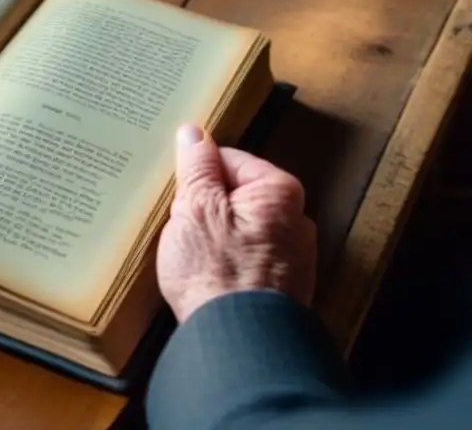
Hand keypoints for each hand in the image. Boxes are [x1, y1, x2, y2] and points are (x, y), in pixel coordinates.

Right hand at [157, 124, 316, 322]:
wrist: (238, 343)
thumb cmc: (216, 273)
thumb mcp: (195, 208)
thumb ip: (196, 167)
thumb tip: (193, 133)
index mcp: (279, 191)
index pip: (228, 160)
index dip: (196, 176)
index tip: (180, 196)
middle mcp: (296, 220)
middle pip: (235, 195)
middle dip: (205, 207)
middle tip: (183, 227)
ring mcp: (292, 257)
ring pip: (239, 228)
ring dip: (214, 237)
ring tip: (193, 257)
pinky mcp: (281, 287)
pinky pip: (246, 258)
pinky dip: (226, 263)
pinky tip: (207, 277)